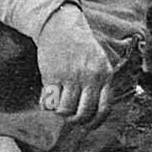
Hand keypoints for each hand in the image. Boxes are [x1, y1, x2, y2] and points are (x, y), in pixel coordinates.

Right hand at [37, 5, 112, 121]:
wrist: (61, 26)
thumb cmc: (81, 47)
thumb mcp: (99, 62)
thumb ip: (99, 84)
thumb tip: (93, 114)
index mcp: (105, 75)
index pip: (104, 109)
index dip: (94, 123)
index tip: (87, 126)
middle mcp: (90, 77)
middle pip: (83, 114)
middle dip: (74, 121)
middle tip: (69, 116)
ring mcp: (71, 76)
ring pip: (65, 110)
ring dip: (59, 111)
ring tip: (58, 102)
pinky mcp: (52, 75)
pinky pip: (49, 101)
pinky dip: (46, 103)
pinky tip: (47, 96)